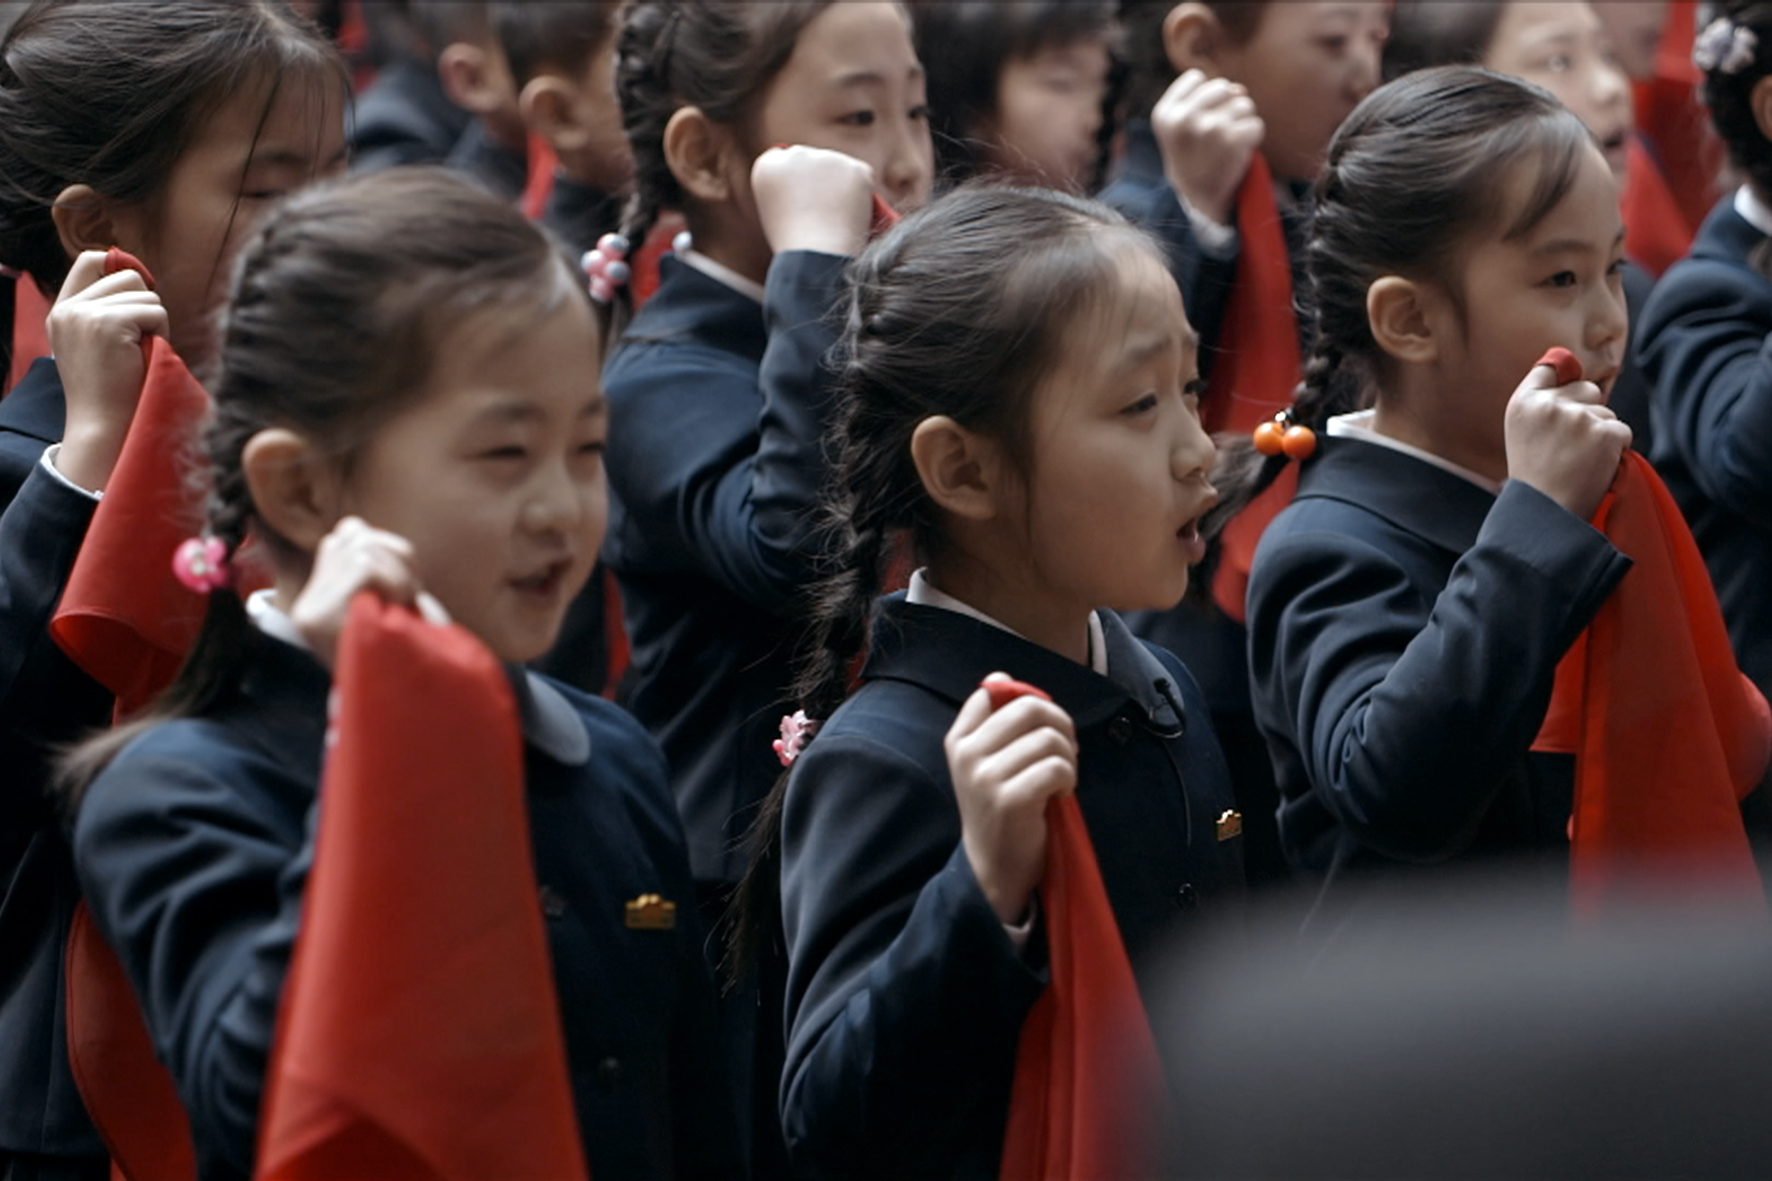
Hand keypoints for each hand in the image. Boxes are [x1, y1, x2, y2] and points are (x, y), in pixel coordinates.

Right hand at [47, 250, 168, 491]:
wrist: (104, 425)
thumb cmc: (112, 389)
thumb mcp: (97, 342)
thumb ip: (105, 309)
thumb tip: (135, 272)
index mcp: (62, 310)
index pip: (90, 260)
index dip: (121, 268)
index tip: (138, 296)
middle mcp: (68, 308)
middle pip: (127, 275)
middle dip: (145, 304)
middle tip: (141, 339)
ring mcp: (84, 313)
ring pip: (145, 293)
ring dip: (155, 322)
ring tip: (141, 351)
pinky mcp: (107, 323)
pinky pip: (155, 311)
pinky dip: (161, 332)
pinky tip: (146, 354)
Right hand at [289, 517, 445, 668]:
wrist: (413, 709)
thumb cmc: (412, 654)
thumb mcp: (397, 604)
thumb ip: (375, 563)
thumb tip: (351, 525)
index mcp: (321, 596)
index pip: (347, 535)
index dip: (390, 551)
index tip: (405, 590)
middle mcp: (306, 604)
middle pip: (354, 535)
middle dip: (397, 560)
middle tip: (408, 601)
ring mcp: (307, 612)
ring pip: (362, 550)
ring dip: (400, 576)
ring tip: (403, 610)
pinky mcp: (314, 619)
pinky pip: (363, 566)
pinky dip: (394, 583)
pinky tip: (397, 612)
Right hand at [752, 144, 875, 257]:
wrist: (817, 257)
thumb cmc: (796, 248)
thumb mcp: (778, 217)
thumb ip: (789, 193)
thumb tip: (813, 186)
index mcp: (768, 166)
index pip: (784, 163)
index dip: (796, 185)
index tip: (800, 205)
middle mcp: (795, 154)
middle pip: (813, 161)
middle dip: (820, 181)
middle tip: (823, 216)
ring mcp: (827, 158)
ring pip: (839, 169)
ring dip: (841, 188)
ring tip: (836, 221)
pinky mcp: (855, 167)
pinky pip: (862, 177)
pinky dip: (862, 195)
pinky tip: (851, 215)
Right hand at [944, 673, 1078, 924]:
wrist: (993, 867)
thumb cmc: (999, 807)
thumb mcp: (984, 761)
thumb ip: (993, 722)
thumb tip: (1000, 677)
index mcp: (958, 739)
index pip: (993, 692)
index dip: (1030, 703)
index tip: (1039, 729)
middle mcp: (967, 754)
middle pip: (1029, 708)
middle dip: (1060, 724)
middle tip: (1066, 749)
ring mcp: (985, 777)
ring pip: (1048, 739)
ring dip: (1068, 756)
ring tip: (1063, 777)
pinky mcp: (1009, 800)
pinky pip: (1057, 767)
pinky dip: (1069, 778)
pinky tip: (1062, 792)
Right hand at [1150, 69, 1264, 227]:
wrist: (1198, 203)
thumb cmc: (1193, 160)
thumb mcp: (1180, 128)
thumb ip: (1203, 99)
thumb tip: (1239, 89)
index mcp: (1164, 113)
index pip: (1196, 78)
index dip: (1205, 97)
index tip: (1198, 123)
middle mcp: (1183, 118)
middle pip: (1224, 87)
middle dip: (1227, 107)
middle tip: (1217, 137)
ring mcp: (1207, 127)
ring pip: (1244, 104)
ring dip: (1242, 123)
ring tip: (1227, 146)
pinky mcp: (1231, 139)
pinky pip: (1256, 124)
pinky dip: (1253, 139)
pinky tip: (1238, 153)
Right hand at [1505, 361, 1631, 519]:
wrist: (1545, 514)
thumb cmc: (1536, 478)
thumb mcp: (1523, 433)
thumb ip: (1542, 403)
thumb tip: (1569, 366)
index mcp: (1522, 403)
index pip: (1550, 367)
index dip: (1563, 379)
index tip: (1565, 394)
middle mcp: (1548, 404)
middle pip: (1587, 389)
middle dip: (1587, 412)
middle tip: (1570, 447)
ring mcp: (1577, 417)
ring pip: (1607, 413)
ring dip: (1601, 435)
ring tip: (1578, 462)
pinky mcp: (1604, 432)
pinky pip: (1622, 431)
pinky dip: (1615, 450)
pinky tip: (1594, 468)